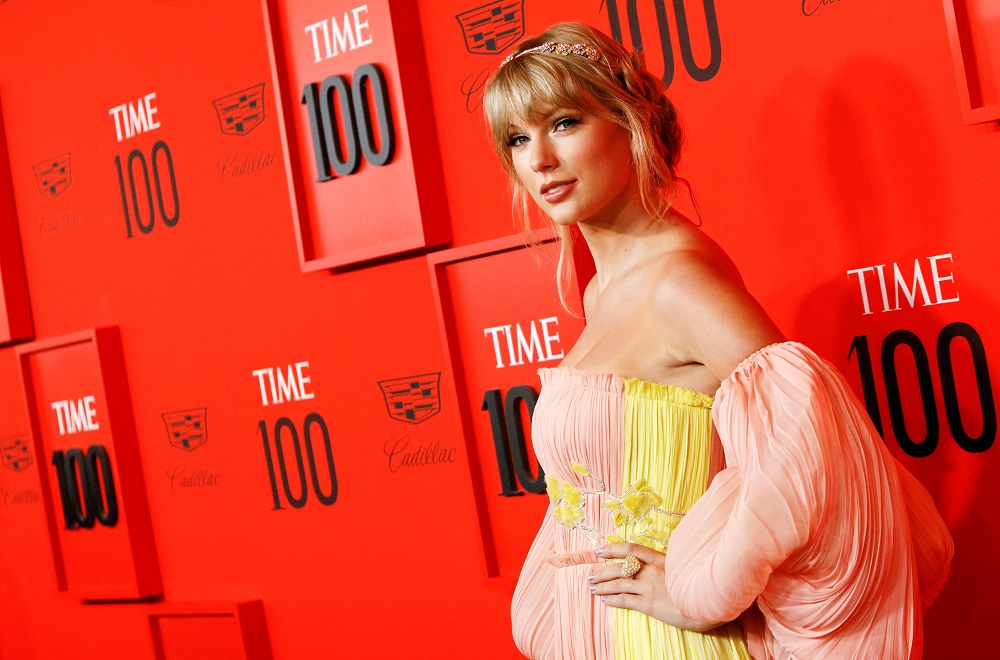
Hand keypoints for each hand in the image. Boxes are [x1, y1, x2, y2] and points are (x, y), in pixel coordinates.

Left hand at [588, 543, 719, 632]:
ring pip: (619, 583)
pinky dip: (613, 600)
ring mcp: (649, 587)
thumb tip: (663, 561)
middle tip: (591, 574)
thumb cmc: (700, 583)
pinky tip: (605, 601)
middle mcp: (652, 570)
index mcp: (661, 559)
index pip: (631, 549)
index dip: (613, 548)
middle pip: (620, 567)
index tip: (599, 550)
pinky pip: (625, 600)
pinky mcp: (649, 604)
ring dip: (603, 586)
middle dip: (602, 571)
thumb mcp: (685, 566)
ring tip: (592, 588)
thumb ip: (671, 563)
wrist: (709, 600)